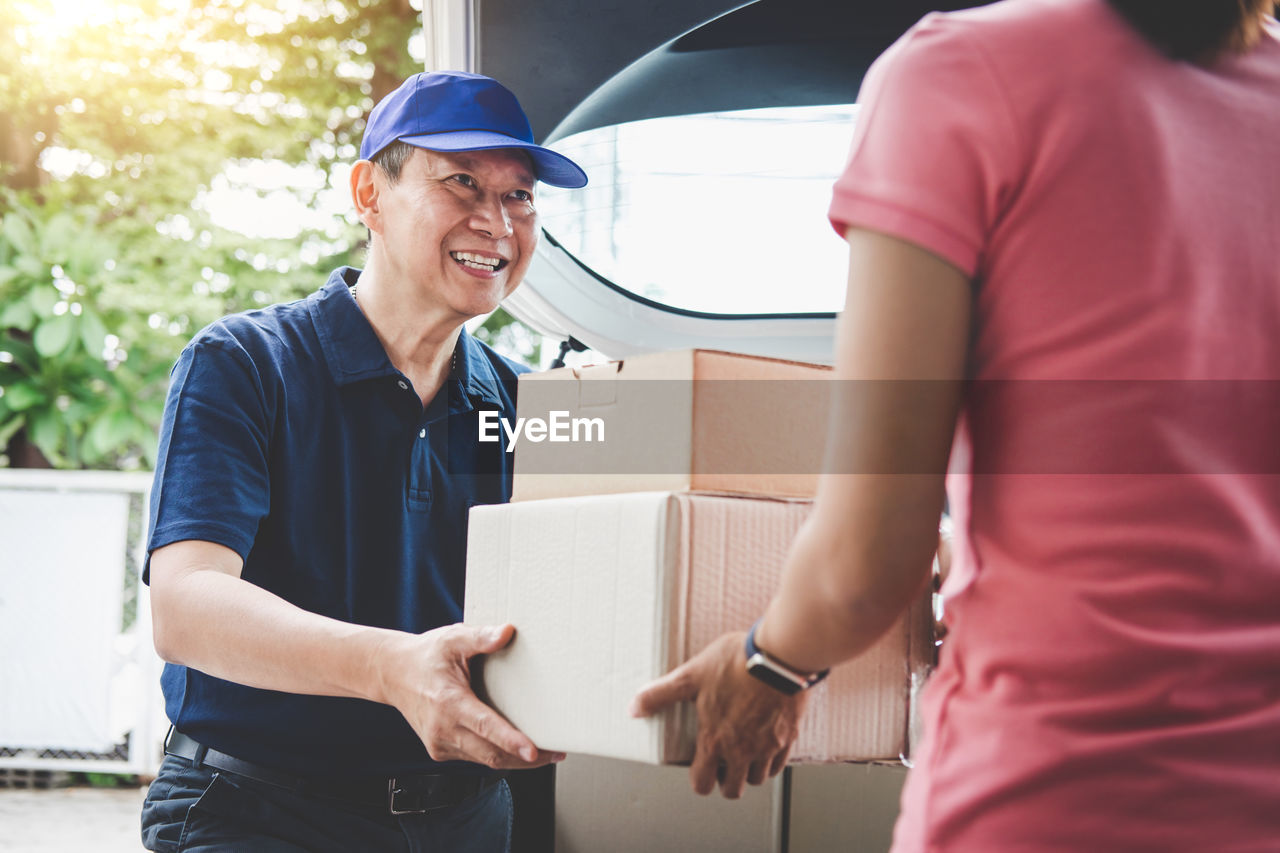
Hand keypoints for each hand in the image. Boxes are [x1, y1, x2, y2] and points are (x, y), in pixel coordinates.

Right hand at [379, 623, 564, 769]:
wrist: (392, 673)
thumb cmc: (426, 655)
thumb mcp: (453, 639)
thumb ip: (481, 637)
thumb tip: (508, 632)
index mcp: (448, 702)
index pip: (485, 727)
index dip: (510, 741)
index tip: (533, 752)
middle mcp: (443, 729)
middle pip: (491, 754)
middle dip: (526, 759)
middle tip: (557, 753)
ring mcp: (440, 743)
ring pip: (485, 761)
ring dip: (514, 760)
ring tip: (545, 753)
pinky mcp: (440, 750)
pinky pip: (474, 757)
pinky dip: (496, 755)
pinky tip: (515, 748)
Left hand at [629, 632, 805, 798]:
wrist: (778, 656)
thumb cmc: (735, 664)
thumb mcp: (690, 676)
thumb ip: (660, 694)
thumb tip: (634, 708)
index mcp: (716, 740)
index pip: (702, 784)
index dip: (699, 780)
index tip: (700, 768)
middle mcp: (742, 750)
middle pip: (733, 790)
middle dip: (725, 781)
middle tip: (722, 764)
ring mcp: (768, 746)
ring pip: (758, 779)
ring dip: (749, 772)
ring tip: (743, 754)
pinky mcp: (788, 736)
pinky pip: (780, 763)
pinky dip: (771, 761)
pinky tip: (765, 743)